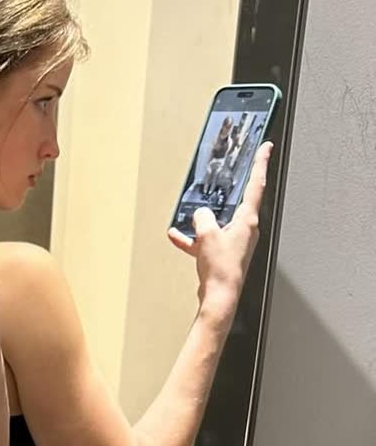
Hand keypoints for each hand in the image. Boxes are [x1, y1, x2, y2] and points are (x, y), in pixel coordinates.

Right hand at [169, 141, 271, 326]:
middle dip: (228, 190)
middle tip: (228, 174)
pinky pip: (207, 240)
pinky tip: (178, 237)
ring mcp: (235, 242)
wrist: (219, 297)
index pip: (257, 184)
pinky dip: (194, 238)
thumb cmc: (222, 269)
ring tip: (190, 216)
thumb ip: (203, 217)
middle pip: (238, 201)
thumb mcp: (207, 234)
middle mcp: (246, 229)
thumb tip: (200, 213)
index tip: (266, 148)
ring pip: (219, 221)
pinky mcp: (224, 253)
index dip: (260, 163)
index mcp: (248, 220)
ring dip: (204, 219)